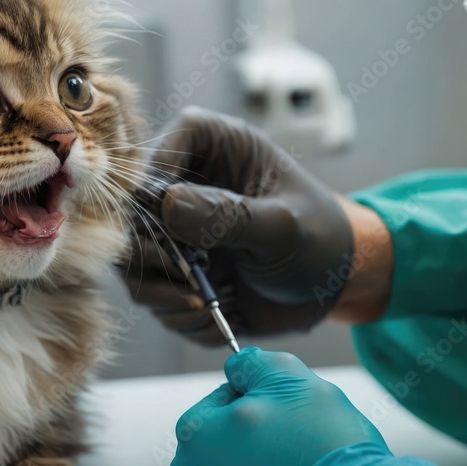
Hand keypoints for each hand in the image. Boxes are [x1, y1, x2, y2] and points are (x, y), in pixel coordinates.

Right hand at [125, 107, 390, 344]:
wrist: (335, 286)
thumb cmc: (321, 238)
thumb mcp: (284, 227)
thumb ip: (229, 215)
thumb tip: (169, 204)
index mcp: (214, 148)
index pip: (161, 150)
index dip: (155, 185)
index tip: (172, 222)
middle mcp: (185, 186)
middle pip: (131, 213)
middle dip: (154, 253)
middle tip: (188, 278)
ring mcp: (176, 232)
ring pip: (133, 260)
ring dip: (163, 293)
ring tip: (205, 306)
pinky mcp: (176, 272)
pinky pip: (153, 296)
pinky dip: (180, 316)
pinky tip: (218, 317)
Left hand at [171, 348, 392, 465]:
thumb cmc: (317, 436)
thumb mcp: (281, 373)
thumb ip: (248, 362)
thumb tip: (238, 365)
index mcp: (196, 436)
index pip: (220, 396)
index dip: (254, 391)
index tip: (278, 404)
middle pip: (230, 429)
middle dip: (261, 421)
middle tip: (291, 427)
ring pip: (248, 451)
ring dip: (270, 444)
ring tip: (297, 448)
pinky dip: (277, 462)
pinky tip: (299, 463)